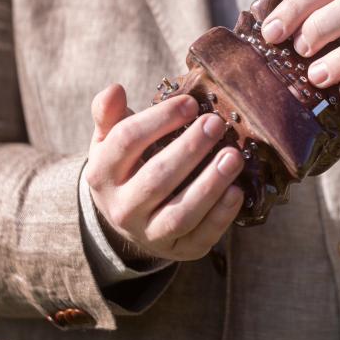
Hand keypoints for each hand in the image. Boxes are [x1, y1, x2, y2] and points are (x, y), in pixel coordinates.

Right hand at [84, 84, 243, 261]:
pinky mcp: (180, 250)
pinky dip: (221, 216)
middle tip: (216, 124)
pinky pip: (201, 236)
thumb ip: (109, 114)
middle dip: (190, 149)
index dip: (160, 120)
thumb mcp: (110, 140)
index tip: (190, 103)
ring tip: (234, 156)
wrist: (129, 218)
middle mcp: (122, 208)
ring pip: (180, 213)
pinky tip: (237, 190)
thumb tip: (114, 90)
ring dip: (210, 184)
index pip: (127, 142)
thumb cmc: (127, 165)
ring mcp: (150, 233)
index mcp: (102, 173)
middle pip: (156, 178)